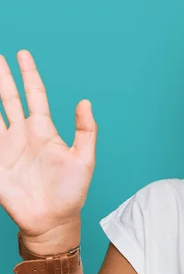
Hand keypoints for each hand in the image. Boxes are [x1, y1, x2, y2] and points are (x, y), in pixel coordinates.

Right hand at [0, 50, 97, 245]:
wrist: (53, 219)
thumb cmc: (72, 191)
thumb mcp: (84, 159)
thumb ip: (85, 131)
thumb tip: (85, 102)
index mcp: (44, 130)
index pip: (35, 95)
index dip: (29, 74)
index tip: (22, 54)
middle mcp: (23, 134)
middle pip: (8, 98)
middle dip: (1, 77)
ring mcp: (6, 147)